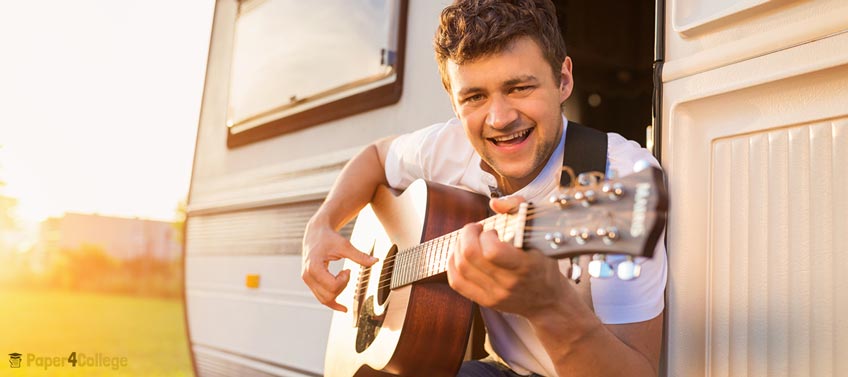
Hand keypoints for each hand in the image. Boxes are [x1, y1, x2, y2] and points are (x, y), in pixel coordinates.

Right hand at [301, 220, 376, 311]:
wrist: (316, 233)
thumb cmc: (329, 238)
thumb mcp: (345, 245)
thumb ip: (359, 256)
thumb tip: (375, 261)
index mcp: (314, 267)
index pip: (332, 286)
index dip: (344, 281)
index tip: (348, 271)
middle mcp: (307, 275)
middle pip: (328, 295)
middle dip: (342, 287)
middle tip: (347, 273)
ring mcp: (307, 280)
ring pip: (323, 299)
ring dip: (337, 294)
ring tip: (344, 279)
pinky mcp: (310, 281)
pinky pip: (320, 297)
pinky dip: (331, 302)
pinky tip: (342, 308)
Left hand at [446, 196, 570, 317]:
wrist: (548, 300)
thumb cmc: (542, 263)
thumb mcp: (539, 233)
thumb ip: (519, 208)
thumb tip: (494, 203)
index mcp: (524, 266)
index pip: (492, 252)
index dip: (486, 236)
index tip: (493, 231)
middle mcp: (508, 283)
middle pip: (470, 256)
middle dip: (467, 235)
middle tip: (475, 230)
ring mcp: (495, 295)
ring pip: (461, 267)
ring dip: (459, 246)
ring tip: (469, 240)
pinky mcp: (485, 301)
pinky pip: (457, 282)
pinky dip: (453, 264)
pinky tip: (460, 254)